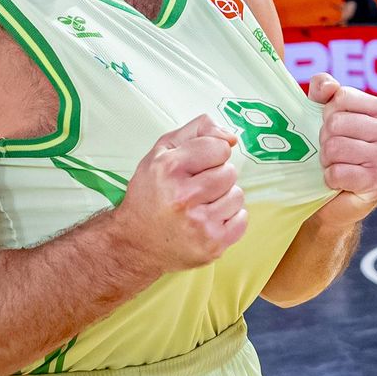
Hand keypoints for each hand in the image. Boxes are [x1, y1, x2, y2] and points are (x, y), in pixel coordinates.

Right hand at [117, 115, 245, 273]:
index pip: (219, 147)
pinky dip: (229, 218)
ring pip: (237, 195)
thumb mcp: (162, 152)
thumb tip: (231, 137)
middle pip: (229, 172)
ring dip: (223, 198)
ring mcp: (199, 223)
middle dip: (217, 176)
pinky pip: (242, 219)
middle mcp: (183, 196)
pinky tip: (208, 219)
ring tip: (201, 205)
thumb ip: (197, 131)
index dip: (212, 153)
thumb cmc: (150, 195)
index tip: (199, 164)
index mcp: (169, 169)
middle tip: (197, 188)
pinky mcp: (212, 244)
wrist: (135, 243)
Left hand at [308, 72, 376, 228]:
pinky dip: (330, 179)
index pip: (341, 97)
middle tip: (334, 152)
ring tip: (337, 165)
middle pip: (335, 123)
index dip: (326, 113)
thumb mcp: (327, 114)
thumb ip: (325, 89)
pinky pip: (337, 172)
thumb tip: (326, 87)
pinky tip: (340, 182)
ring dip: (327, 160)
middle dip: (324, 139)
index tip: (334, 129)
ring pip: (334, 148)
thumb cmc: (335, 152)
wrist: (338, 200)